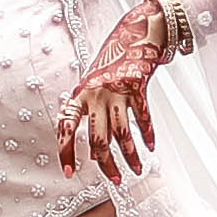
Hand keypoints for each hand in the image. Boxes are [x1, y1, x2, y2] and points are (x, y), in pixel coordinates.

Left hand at [57, 5, 167, 179]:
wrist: (132, 37)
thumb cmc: (108, 65)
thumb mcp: (89, 86)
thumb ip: (88, 113)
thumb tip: (94, 148)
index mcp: (79, 95)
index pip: (67, 127)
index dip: (66, 150)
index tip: (70, 172)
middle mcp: (95, 95)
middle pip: (99, 139)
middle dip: (107, 163)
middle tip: (114, 180)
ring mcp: (117, 92)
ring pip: (122, 133)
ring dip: (129, 156)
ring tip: (135, 170)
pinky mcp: (137, 89)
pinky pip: (143, 118)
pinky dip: (148, 135)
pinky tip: (150, 148)